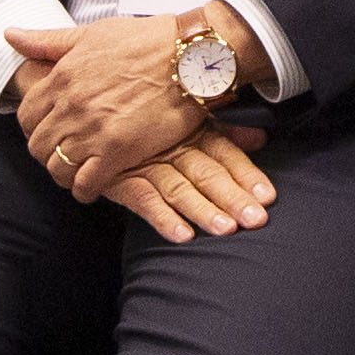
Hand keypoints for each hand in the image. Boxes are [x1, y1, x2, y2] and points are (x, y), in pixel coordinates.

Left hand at [3, 11, 220, 200]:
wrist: (192, 56)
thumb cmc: (148, 41)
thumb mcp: (92, 33)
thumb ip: (48, 41)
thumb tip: (10, 36)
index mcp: (62, 76)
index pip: (27, 115)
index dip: (34, 128)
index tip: (49, 132)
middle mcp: (71, 105)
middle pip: (38, 146)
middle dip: (47, 153)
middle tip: (64, 155)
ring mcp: (92, 130)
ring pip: (57, 167)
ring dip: (64, 174)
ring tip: (78, 172)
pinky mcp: (118, 150)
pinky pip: (85, 183)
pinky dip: (85, 190)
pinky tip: (93, 186)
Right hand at [106, 125, 275, 245]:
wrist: (88, 118)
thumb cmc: (144, 121)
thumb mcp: (185, 121)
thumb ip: (224, 132)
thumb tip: (260, 139)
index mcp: (191, 131)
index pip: (224, 153)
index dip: (246, 173)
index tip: (267, 195)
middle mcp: (171, 147)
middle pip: (207, 173)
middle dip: (232, 197)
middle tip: (256, 219)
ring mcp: (145, 164)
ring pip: (179, 189)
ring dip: (203, 210)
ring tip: (225, 229)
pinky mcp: (119, 180)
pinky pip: (143, 200)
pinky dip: (163, 218)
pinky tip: (182, 235)